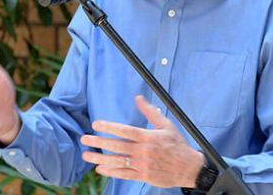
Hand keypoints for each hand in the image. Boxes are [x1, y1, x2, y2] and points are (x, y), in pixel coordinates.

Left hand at [80, 95, 204, 188]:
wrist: (188, 168)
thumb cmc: (177, 144)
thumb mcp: (166, 124)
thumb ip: (150, 112)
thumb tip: (138, 98)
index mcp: (148, 137)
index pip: (125, 130)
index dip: (109, 127)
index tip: (96, 124)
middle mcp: (143, 151)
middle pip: (117, 146)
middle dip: (98, 142)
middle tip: (84, 139)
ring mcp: (142, 164)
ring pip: (117, 161)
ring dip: (100, 158)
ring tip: (86, 155)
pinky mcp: (143, 176)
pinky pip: (123, 174)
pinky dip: (111, 172)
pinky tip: (100, 168)